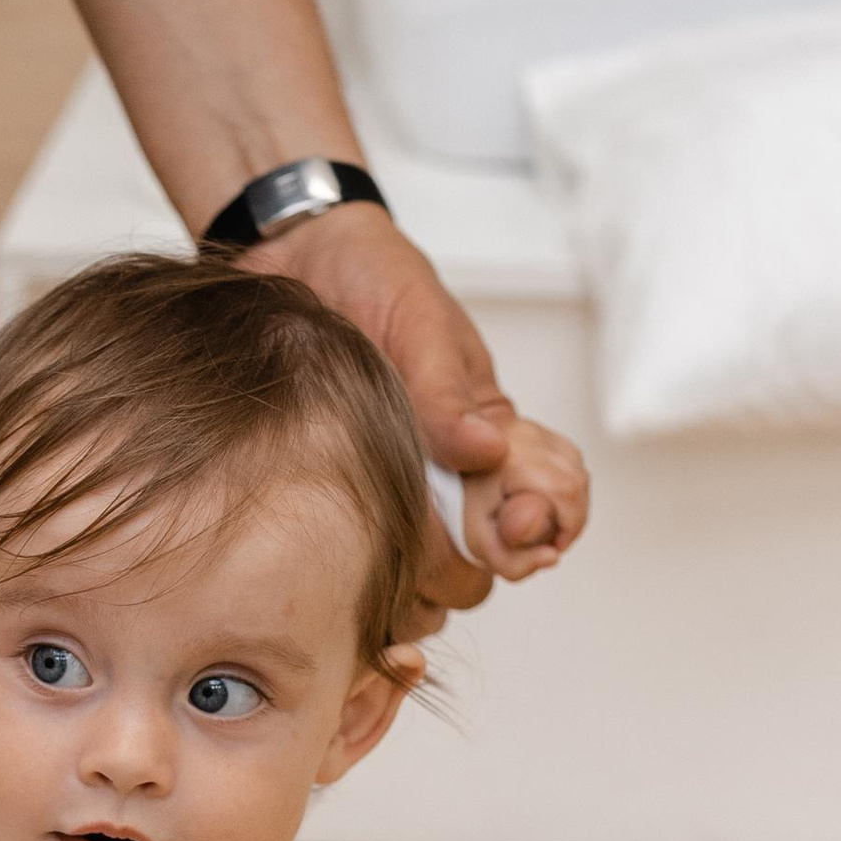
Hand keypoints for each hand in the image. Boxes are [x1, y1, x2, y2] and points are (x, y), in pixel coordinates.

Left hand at [253, 201, 589, 615]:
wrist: (295, 257)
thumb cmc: (373, 280)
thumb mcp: (421, 323)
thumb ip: (448, 393)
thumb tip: (486, 452)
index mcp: (487, 434)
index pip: (545, 503)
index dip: (541, 528)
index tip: (514, 527)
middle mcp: (447, 476)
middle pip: (484, 565)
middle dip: (476, 568)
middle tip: (441, 542)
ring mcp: (393, 493)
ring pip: (422, 581)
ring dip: (414, 583)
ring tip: (382, 556)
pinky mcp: (338, 500)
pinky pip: (358, 564)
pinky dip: (355, 577)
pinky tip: (332, 560)